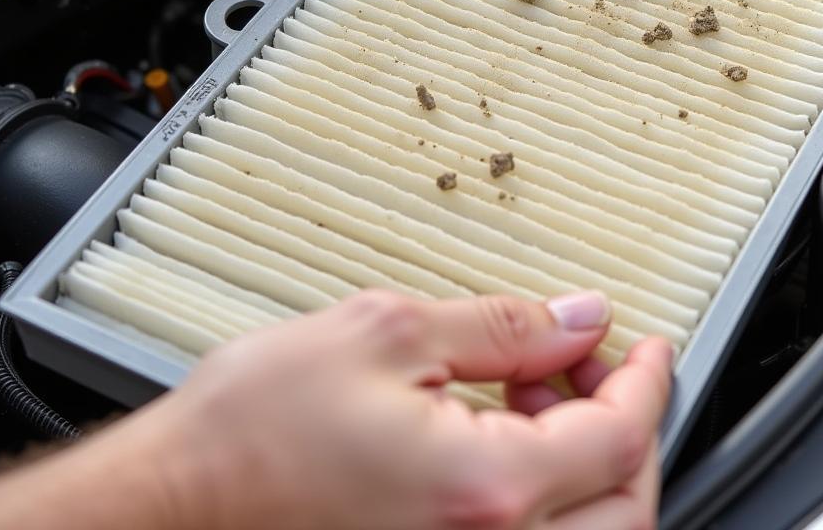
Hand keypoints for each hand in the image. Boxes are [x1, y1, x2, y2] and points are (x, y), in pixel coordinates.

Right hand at [143, 290, 671, 529]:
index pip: (619, 437)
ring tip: (532, 385)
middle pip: (625, 506)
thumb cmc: (253, 427)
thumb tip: (579, 317)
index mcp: (484, 491)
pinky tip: (498, 432)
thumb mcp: (387, 331)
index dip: (647, 378)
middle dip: (626, 424)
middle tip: (592, 362)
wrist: (173, 500)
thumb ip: (502, 325)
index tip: (649, 342)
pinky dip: (542, 489)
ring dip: (587, 457)